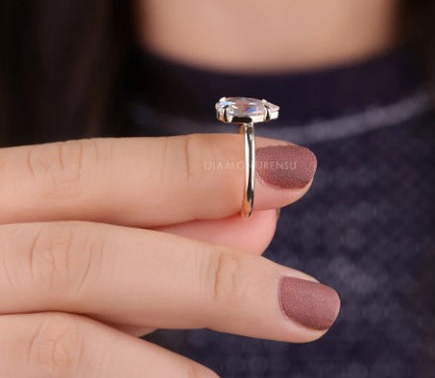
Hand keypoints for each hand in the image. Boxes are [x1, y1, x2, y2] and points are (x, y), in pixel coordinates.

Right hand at [0, 134, 339, 376]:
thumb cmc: (5, 285)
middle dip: (210, 277)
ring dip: (172, 356)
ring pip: (65, 340)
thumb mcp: (68, 252)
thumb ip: (151, 240)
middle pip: (89, 255)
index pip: (94, 172)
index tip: (294, 167)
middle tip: (315, 303)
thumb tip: (255, 221)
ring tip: (268, 353)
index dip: (196, 169)